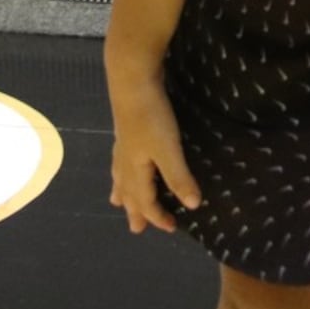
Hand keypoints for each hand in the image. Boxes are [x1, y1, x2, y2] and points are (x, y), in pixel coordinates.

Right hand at [105, 66, 199, 234]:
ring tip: (117, 202)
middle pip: (129, 193)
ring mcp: (123, 144)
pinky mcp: (125, 129)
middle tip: (136, 229)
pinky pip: (120, 160)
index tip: (173, 227)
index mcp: (136, 170)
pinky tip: (122, 161)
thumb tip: (192, 206)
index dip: (158, 216)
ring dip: (124, 193)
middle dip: (135, 211)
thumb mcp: (169, 149)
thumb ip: (179, 177)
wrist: (132, 79)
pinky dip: (120, 171)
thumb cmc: (152, 116)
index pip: (146, 202)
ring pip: (121, 177)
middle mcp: (125, 161)